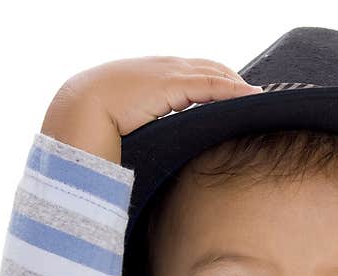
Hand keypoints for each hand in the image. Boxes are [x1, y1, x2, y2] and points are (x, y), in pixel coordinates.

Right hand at [40, 56, 262, 163]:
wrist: (77, 111)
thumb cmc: (95, 122)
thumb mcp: (128, 119)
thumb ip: (146, 123)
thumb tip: (152, 147)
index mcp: (150, 75)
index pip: (192, 72)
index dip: (216, 81)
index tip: (235, 97)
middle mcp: (162, 67)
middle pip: (209, 67)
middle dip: (233, 80)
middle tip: (254, 99)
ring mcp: (167, 72)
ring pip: (214, 73)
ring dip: (239, 85)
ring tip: (260, 99)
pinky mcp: (173, 83)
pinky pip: (212, 84)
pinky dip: (234, 90)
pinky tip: (252, 97)